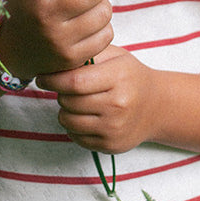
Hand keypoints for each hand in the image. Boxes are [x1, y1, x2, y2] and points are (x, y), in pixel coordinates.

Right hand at [0, 0, 112, 80]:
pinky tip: (91, 22)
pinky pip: (105, 35)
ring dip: (103, 3)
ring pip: (103, 13)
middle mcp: (44, 17)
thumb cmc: (26, 6)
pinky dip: (103, 25)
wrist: (11, 50)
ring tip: (92, 3)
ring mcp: (59, 41)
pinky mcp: (72, 58)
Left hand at [39, 45, 161, 154]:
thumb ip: (89, 54)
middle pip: (69, 102)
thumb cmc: (130, 76)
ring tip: (75, 102)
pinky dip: (74, 126)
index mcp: (118, 78)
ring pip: (69, 121)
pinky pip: (76, 137)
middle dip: (60, 93)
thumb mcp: (116, 56)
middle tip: (65, 88)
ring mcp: (114, 128)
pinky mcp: (110, 145)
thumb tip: (57, 59)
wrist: (156, 107)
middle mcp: (118, 105)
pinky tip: (84, 116)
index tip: (43, 77)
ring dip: (65, 110)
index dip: (53, 79)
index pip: (75, 81)